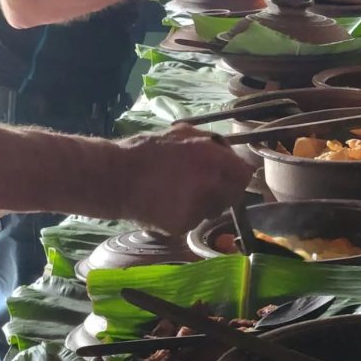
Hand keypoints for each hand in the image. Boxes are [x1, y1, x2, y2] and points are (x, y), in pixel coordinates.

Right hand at [116, 125, 253, 233]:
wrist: (117, 177)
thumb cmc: (148, 150)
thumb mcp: (183, 133)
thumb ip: (211, 144)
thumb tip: (227, 152)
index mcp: (213, 160)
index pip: (244, 174)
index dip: (236, 174)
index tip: (226, 174)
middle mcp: (211, 186)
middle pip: (232, 195)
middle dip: (221, 190)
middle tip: (200, 184)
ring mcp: (198, 209)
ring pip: (212, 209)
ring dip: (204, 203)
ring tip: (177, 192)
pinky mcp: (183, 226)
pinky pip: (193, 221)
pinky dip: (185, 215)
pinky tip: (167, 204)